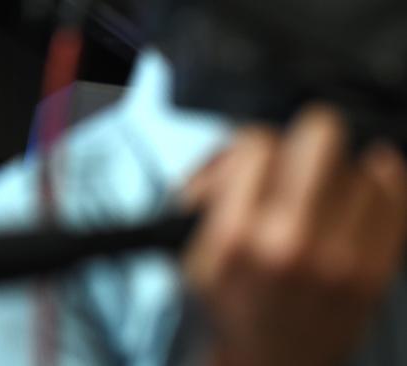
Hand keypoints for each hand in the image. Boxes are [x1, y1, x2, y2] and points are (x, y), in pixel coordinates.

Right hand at [182, 104, 406, 365]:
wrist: (267, 365)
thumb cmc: (230, 309)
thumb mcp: (192, 253)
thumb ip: (205, 195)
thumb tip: (232, 153)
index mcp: (236, 237)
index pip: (256, 143)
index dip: (251, 146)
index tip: (254, 160)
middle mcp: (289, 242)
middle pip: (320, 136)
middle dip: (304, 139)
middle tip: (297, 158)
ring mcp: (338, 259)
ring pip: (358, 167)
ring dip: (337, 174)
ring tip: (321, 195)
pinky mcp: (372, 274)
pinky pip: (394, 200)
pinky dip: (382, 183)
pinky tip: (366, 184)